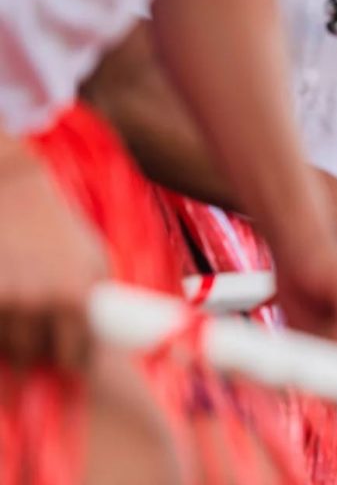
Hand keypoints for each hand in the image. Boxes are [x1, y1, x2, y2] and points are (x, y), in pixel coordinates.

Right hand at [0, 149, 106, 370]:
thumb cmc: (57, 223)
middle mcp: (36, 304)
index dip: (72, 364)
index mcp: (73, 298)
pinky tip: (6, 316)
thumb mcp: (90, 257)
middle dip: (38, 357)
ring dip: (11, 344)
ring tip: (22, 327)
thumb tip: (107, 329)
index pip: (74, 356)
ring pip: (4, 348)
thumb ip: (94, 295)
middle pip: (34, 357)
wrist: (10, 189)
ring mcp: (1, 300)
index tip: (70, 367)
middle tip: (42, 351)